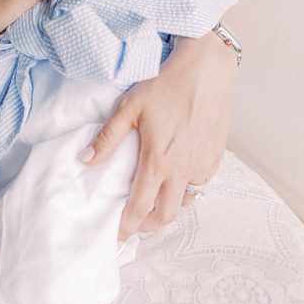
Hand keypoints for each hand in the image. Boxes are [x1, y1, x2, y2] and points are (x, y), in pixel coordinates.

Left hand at [82, 32, 236, 238]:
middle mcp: (183, 168)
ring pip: (187, 200)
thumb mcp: (130, 107)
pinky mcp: (216, 155)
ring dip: (171, 206)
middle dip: (150, 226)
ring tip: (156, 200)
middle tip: (136, 223)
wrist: (207, 69)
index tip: (117, 235)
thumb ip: (108, 138)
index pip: (140, 207)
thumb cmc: (167, 83)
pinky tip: (178, 175)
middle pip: (167, 215)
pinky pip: (202, 182)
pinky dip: (188, 187)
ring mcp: (202, 164)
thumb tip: (86, 160)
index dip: (127, 226)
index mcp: (158, 160)